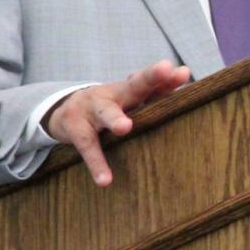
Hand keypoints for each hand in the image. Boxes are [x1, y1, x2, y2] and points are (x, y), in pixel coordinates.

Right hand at [45, 59, 190, 185]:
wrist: (64, 113)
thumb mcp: (128, 102)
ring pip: (106, 113)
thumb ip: (155, 96)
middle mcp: (113, 95)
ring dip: (115, 118)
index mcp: (130, 90)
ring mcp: (92, 110)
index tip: (183, 73)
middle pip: (134, 85)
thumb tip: (185, 81)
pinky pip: (88, 146)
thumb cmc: (108, 109)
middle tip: (164, 69)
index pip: (153, 81)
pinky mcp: (76, 129)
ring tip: (124, 127)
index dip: (167, 78)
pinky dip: (97, 163)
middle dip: (149, 77)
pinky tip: (105, 180)